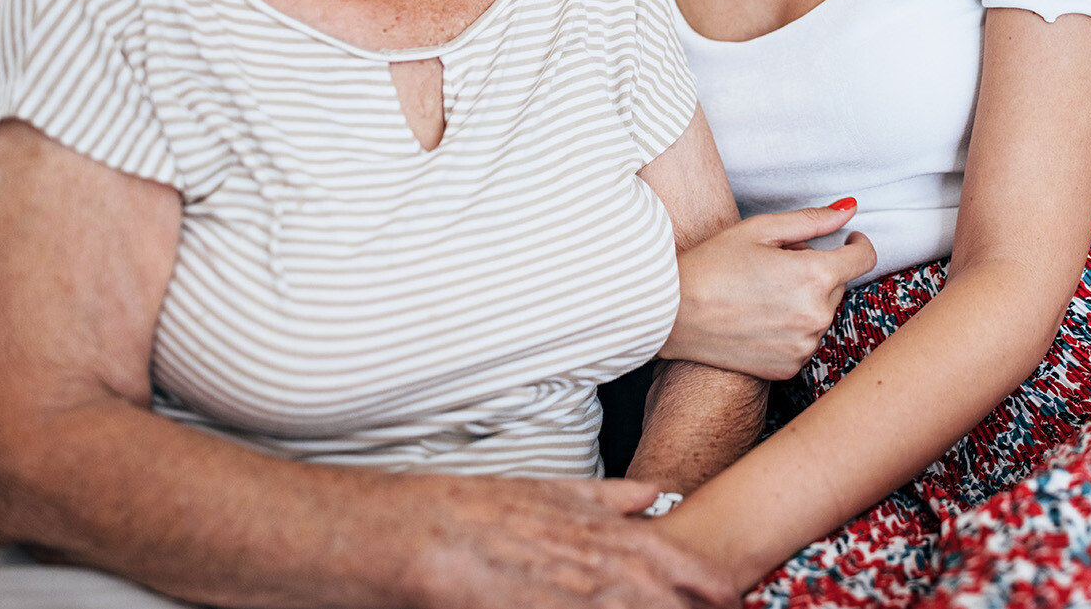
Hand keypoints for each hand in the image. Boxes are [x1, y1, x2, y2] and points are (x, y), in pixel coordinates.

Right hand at [393, 475, 737, 608]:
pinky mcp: (485, 592)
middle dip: (683, 592)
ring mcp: (517, 566)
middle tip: (731, 600)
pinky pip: (546, 602)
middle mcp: (545, 539)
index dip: (688, 570)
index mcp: (558, 516)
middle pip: (629, 571)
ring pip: (596, 591)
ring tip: (694, 607)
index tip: (731, 587)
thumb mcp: (521, 494)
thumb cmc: (433, 516)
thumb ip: (589, 497)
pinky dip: (579, 607)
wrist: (359, 526)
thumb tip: (654, 494)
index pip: (638, 545)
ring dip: (643, 602)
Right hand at [662, 204, 877, 378]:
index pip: (864, 259)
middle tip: (775, 265)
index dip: (859, 245)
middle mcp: (816, 315)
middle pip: (837, 285)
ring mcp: (803, 346)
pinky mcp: (788, 368)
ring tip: (761, 293)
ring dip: (805, 301)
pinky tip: (758, 319)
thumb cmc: (711, 264)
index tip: (848, 241)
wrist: (671, 314)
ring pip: (821, 314)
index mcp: (814, 276)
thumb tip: (850, 210)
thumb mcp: (760, 229)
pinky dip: (791, 329)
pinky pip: (804, 341)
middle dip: (817, 271)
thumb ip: (812, 220)